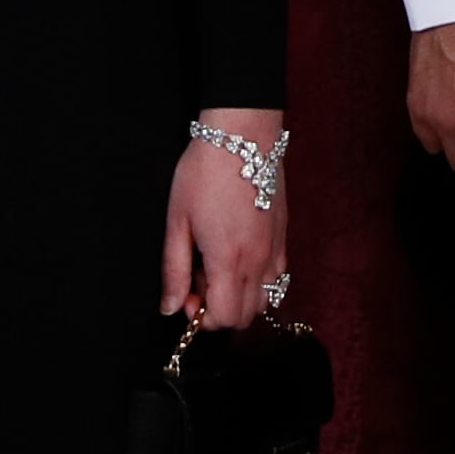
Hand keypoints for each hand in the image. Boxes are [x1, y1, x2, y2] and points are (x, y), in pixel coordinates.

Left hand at [162, 107, 288, 328]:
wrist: (243, 135)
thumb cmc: (204, 173)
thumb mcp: (177, 222)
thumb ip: (174, 270)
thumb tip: (170, 307)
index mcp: (228, 258)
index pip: (224, 318)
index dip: (200, 317)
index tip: (185, 293)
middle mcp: (258, 259)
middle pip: (246, 316)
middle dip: (219, 310)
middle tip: (199, 281)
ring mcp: (275, 248)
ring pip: (266, 300)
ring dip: (241, 297)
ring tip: (219, 269)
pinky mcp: (284, 235)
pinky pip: (278, 277)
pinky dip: (259, 281)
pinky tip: (239, 256)